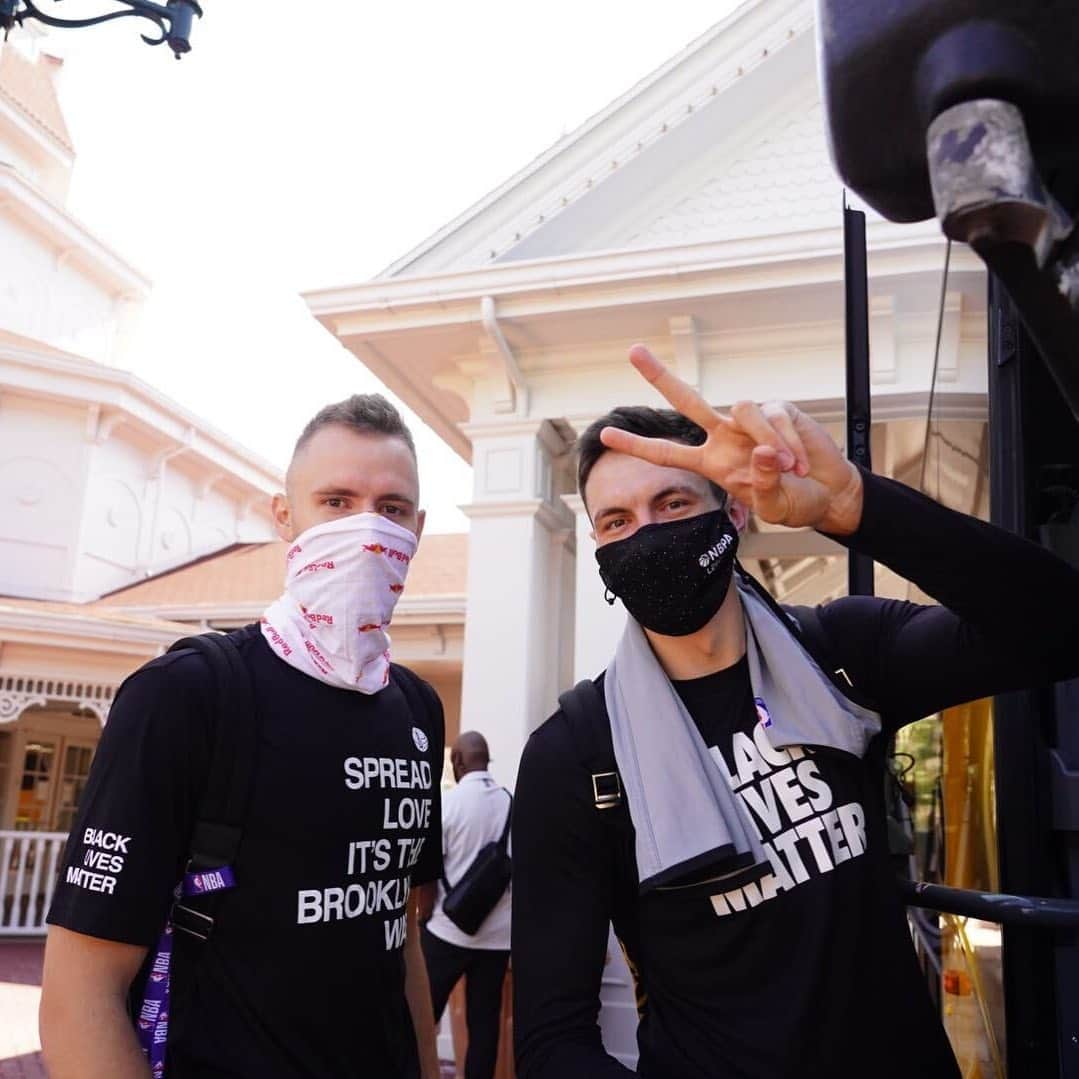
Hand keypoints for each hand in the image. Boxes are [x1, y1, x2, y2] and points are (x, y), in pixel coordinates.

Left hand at [599, 345, 864, 533]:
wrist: (827, 492)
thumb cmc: (794, 502)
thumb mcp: (773, 507)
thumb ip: (761, 484)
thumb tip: (759, 450)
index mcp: (711, 462)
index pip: (666, 453)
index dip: (637, 444)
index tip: (605, 433)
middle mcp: (724, 436)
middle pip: (687, 400)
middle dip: (659, 377)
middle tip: (633, 352)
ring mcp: (749, 421)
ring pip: (744, 412)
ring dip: (768, 442)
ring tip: (788, 469)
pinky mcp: (778, 409)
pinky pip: (775, 416)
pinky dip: (788, 441)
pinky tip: (799, 462)